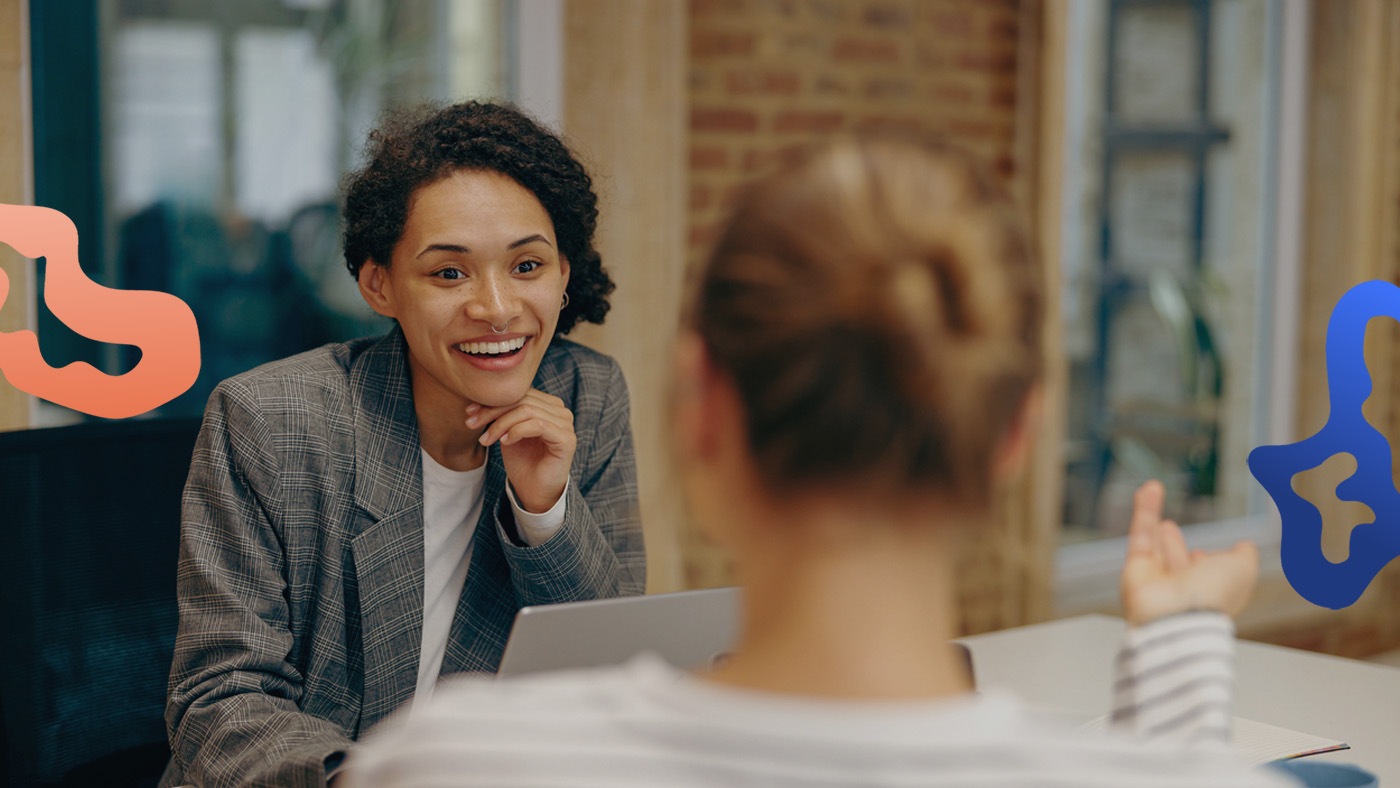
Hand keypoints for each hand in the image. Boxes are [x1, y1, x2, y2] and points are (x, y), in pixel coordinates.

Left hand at [467, 389, 574, 512]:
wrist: (533, 492)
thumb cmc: (522, 462)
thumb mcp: (507, 432)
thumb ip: (501, 413)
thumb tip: (477, 399)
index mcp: (548, 405)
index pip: (519, 393)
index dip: (492, 401)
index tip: (469, 412)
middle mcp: (560, 411)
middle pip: (522, 400)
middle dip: (492, 412)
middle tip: (472, 424)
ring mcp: (565, 424)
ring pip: (527, 411)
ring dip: (501, 424)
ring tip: (487, 439)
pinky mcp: (566, 439)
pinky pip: (538, 425)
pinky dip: (517, 431)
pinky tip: (505, 442)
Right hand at [1120, 480, 1258, 625]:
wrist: (1177, 615)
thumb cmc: (1211, 597)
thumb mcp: (1243, 570)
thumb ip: (1245, 556)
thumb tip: (1246, 546)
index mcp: (1212, 594)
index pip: (1209, 577)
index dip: (1211, 563)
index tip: (1209, 553)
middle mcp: (1182, 589)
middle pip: (1176, 563)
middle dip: (1175, 547)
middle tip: (1170, 530)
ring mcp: (1156, 580)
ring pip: (1155, 543)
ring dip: (1154, 518)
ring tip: (1152, 493)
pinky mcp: (1135, 569)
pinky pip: (1141, 533)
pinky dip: (1144, 510)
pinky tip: (1149, 488)